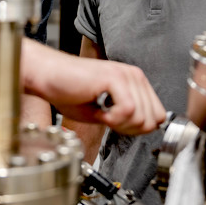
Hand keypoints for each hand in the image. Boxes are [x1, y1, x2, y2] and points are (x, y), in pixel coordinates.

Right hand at [22, 40, 165, 134]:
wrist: (47, 78)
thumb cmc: (69, 92)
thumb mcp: (106, 111)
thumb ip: (129, 118)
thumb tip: (147, 129)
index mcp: (135, 81)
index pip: (158, 116)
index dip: (138, 129)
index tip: (117, 125)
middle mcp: (134, 75)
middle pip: (153, 120)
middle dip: (130, 129)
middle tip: (107, 121)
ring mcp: (126, 75)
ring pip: (142, 117)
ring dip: (119, 124)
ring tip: (101, 114)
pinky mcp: (114, 78)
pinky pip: (128, 110)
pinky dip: (112, 119)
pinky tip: (99, 112)